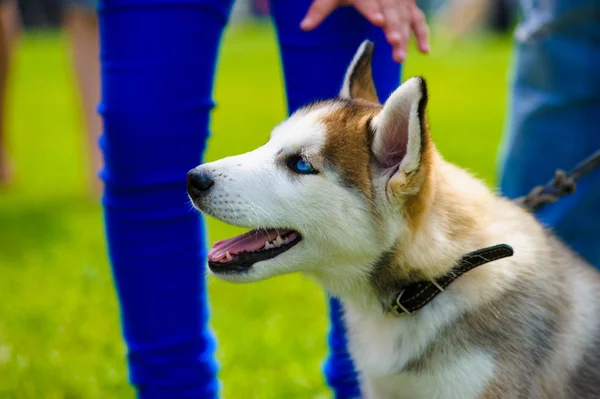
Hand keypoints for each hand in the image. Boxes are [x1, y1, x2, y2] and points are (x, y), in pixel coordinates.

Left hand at [300, 0, 428, 62]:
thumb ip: (319, 10)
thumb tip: (303, 28)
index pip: (369, 1)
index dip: (374, 10)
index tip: (379, 21)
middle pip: (391, 12)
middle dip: (394, 29)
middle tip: (395, 46)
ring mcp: (399, 0)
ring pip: (405, 18)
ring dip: (405, 37)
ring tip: (400, 57)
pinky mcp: (408, 5)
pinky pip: (418, 19)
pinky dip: (422, 34)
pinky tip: (424, 51)